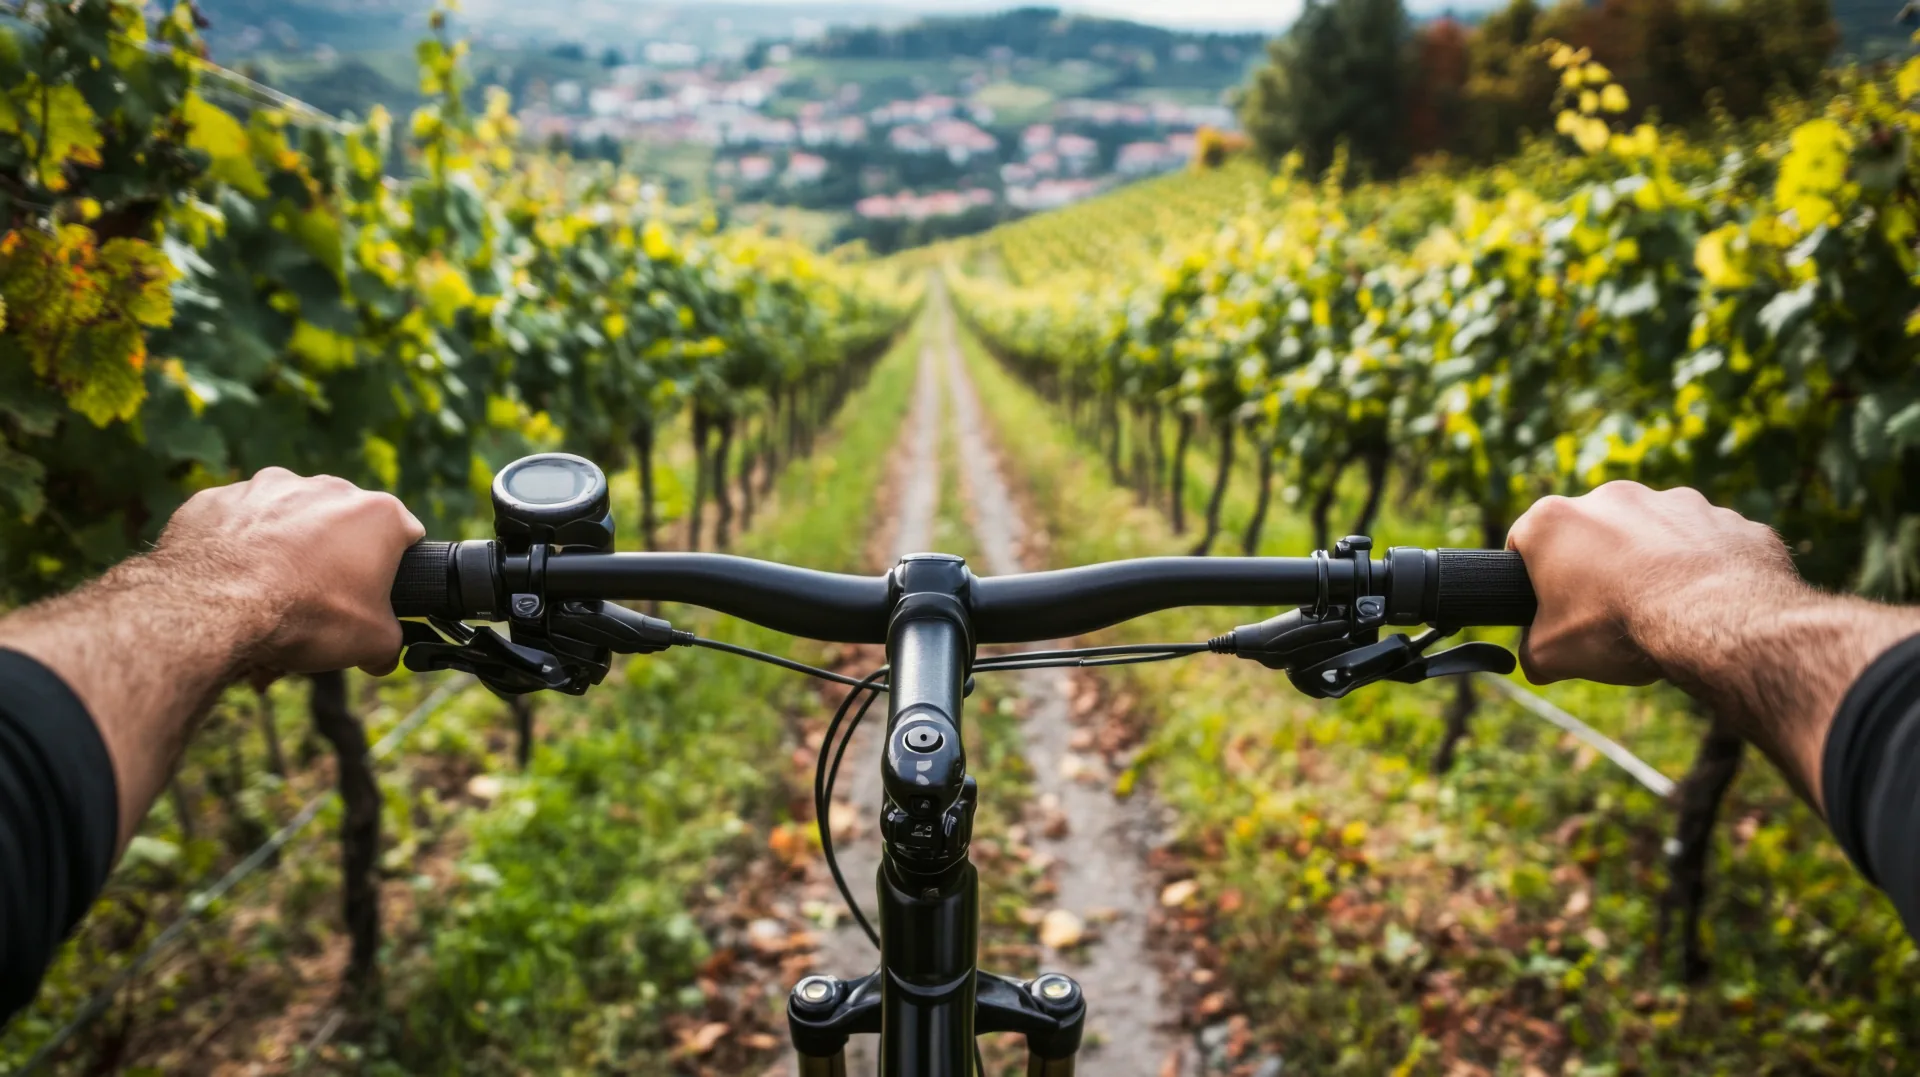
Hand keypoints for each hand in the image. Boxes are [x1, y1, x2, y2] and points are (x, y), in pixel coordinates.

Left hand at [155, 468, 423, 674]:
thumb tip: (381, 657)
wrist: (214, 610)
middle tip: (319, 601)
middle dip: (334, 558)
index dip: (394, 567)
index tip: (376, 592)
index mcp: (376, 513)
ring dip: (283, 549)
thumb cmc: (306, 616)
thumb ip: (389, 644)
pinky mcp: (215, 500)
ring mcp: (265, 488)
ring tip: (267, 597)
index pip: (404, 534)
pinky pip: (233, 524)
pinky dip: (235, 548)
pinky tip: (230, 582)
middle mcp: (325, 488)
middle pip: (340, 524)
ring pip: (284, 519)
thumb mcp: (372, 643)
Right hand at [1506, 481, 1797, 683]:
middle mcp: (1610, 497)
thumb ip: (1534, 651)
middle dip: (1596, 566)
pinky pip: (1706, 542)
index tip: (1548, 604)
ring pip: (1653, 532)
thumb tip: (1537, 663)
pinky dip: (1702, 567)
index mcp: (1554, 520)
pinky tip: (1705, 603)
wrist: (1712, 619)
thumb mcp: (1552, 655)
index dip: (1532, 576)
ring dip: (1652, 562)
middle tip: (1607, 611)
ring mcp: (1672, 501)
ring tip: (1663, 609)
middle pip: (1591, 532)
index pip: (1524, 541)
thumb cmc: (1618, 627)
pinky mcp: (1723, 517)